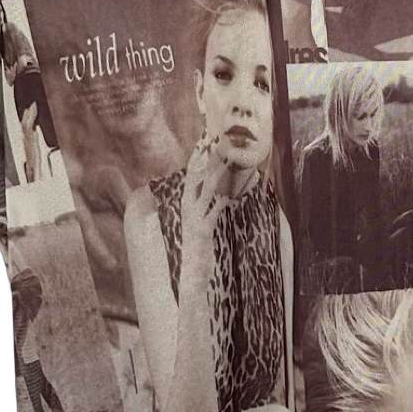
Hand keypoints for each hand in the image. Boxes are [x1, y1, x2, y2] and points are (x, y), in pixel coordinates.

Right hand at [179, 133, 234, 250]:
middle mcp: (188, 208)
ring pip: (205, 192)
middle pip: (195, 178)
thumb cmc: (198, 243)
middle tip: (211, 143)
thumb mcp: (199, 219)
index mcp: (187, 203)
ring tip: (224, 162)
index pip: (190, 176)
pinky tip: (226, 198)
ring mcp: (195, 218)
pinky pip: (212, 213)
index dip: (196, 159)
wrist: (192, 268)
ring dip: (215, 176)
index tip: (202, 142)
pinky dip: (219, 204)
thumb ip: (205, 204)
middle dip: (203, 160)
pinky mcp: (203, 230)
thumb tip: (219, 191)